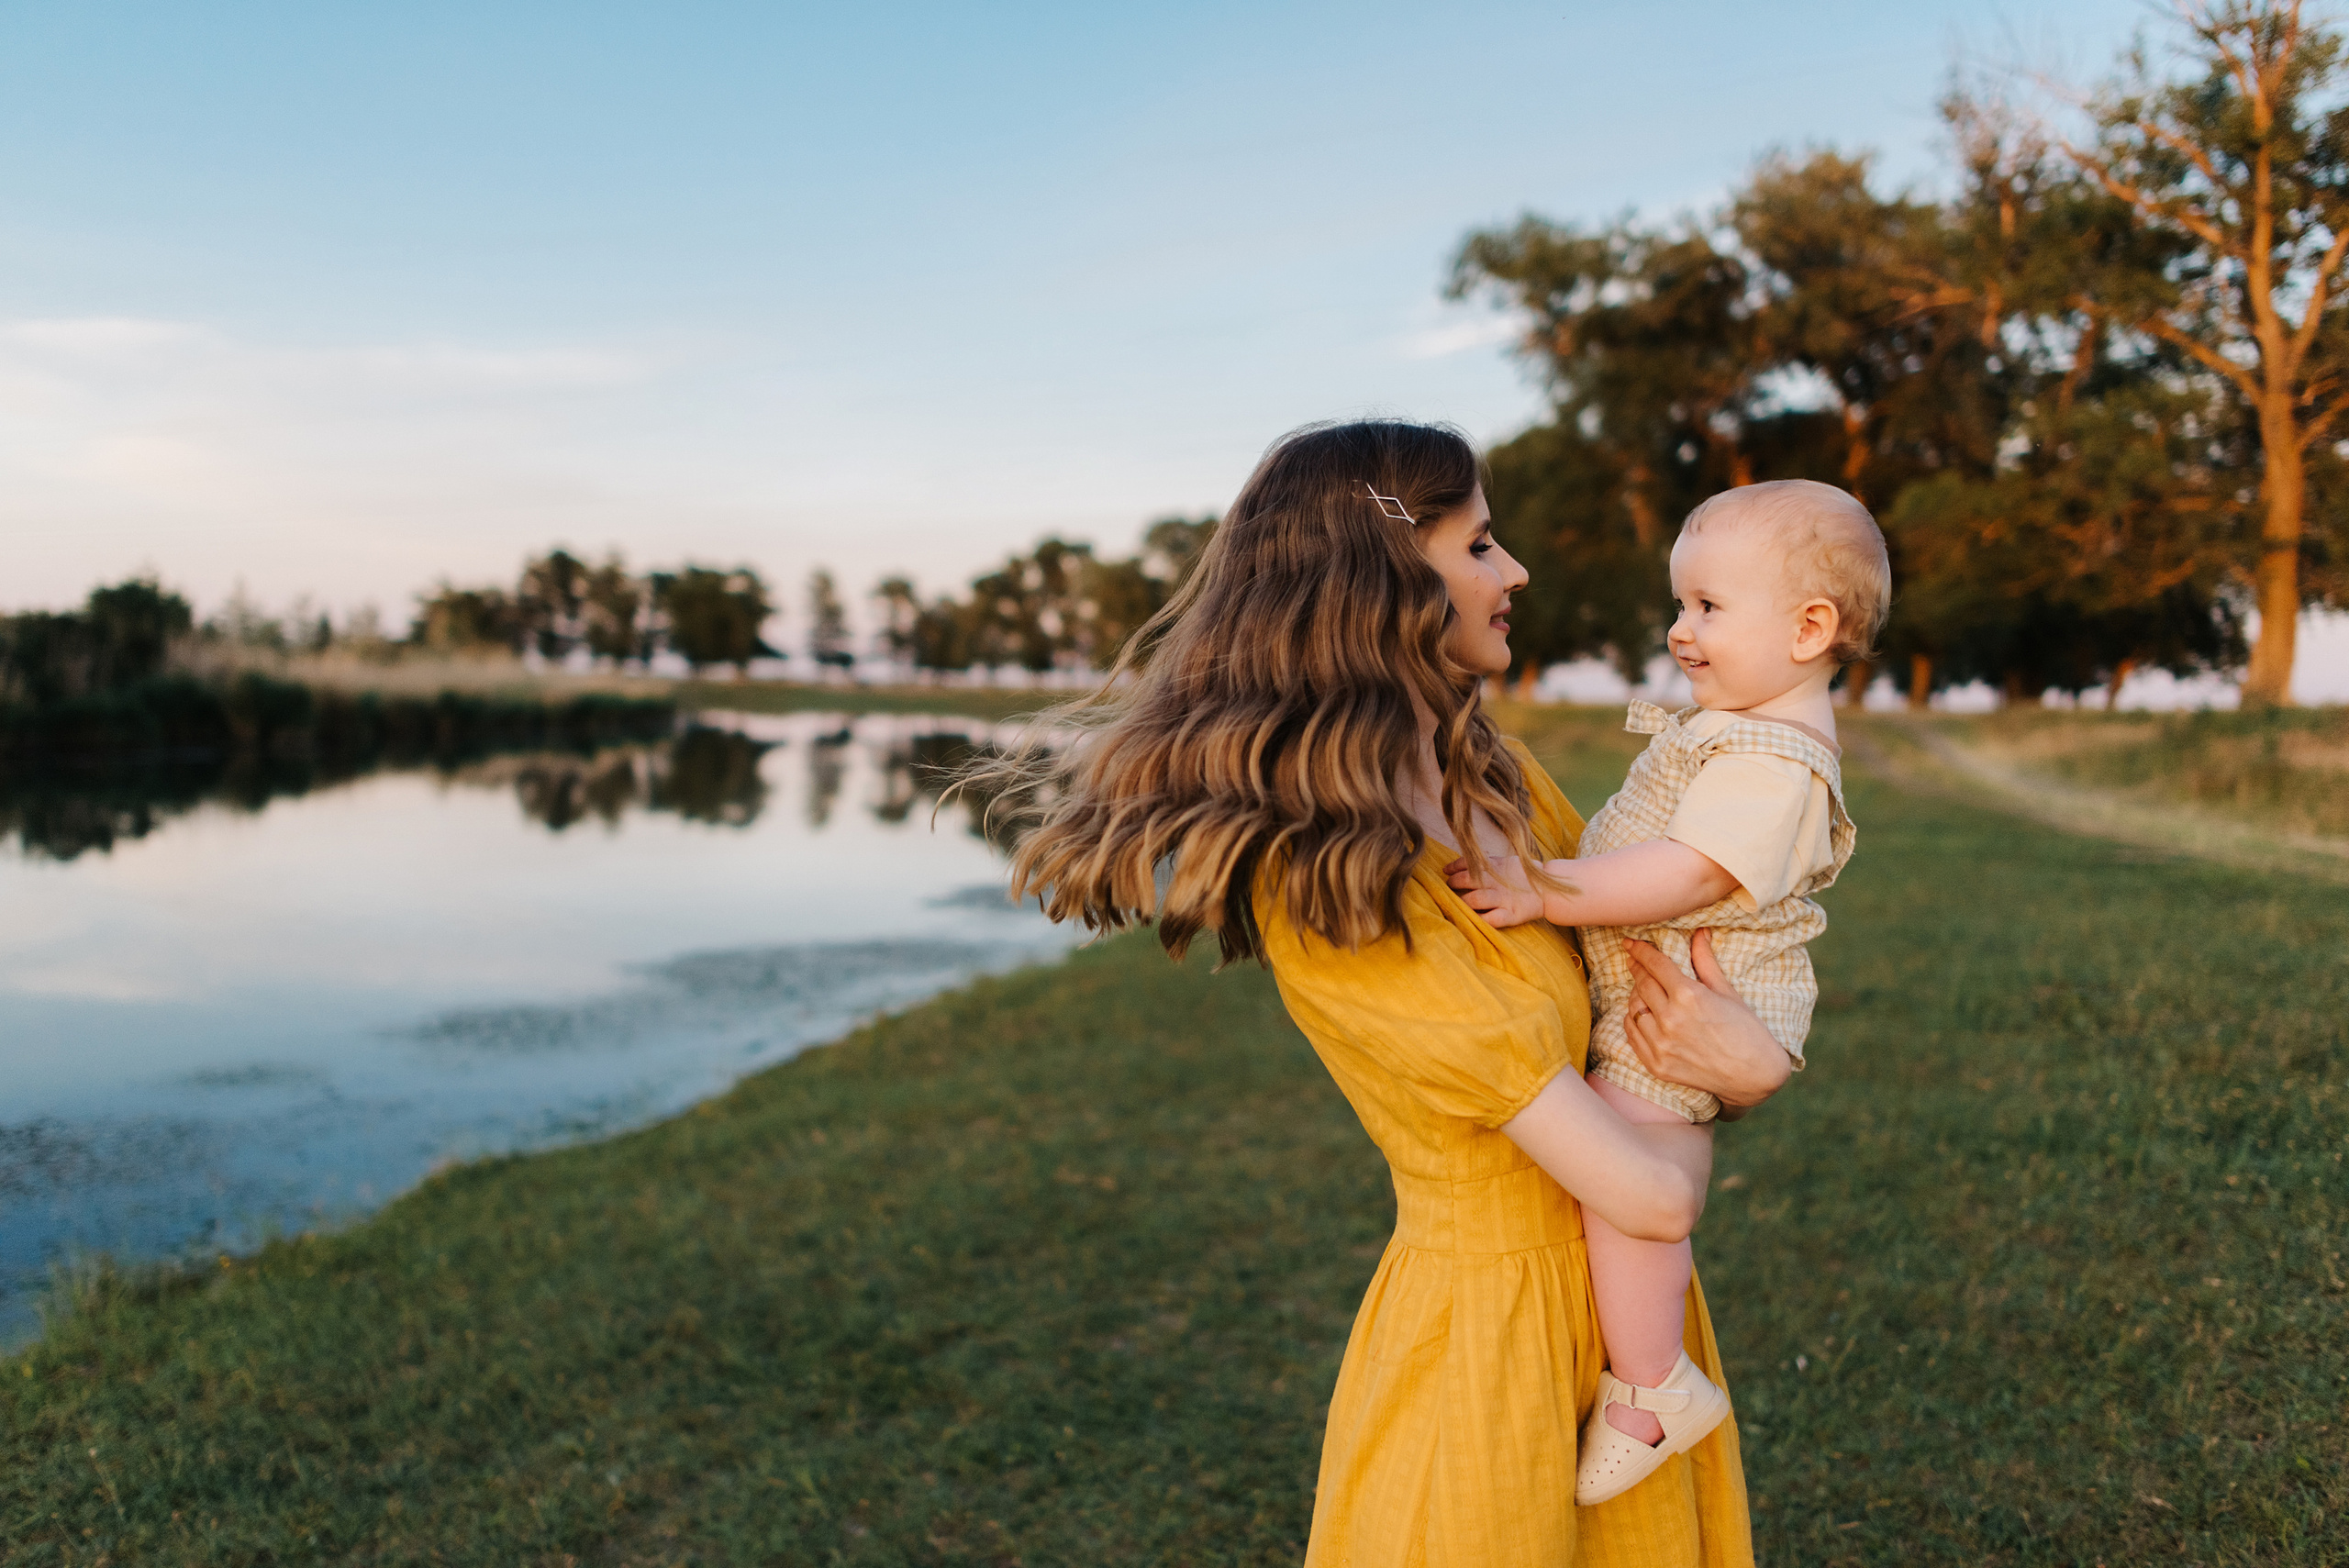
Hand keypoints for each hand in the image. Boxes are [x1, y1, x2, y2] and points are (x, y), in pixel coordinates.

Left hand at [1442, 855, 1543, 928]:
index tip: (1446, 871)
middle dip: (1454, 883)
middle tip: (1449, 887)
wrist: (1548, 890)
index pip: (1468, 864)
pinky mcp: (1511, 915)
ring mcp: (1504, 899)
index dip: (1454, 867)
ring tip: (1458, 903)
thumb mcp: (1505, 862)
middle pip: (1468, 880)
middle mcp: (1497, 883)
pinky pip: (1492, 919)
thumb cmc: (1521, 876)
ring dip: (1463, 902)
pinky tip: (1472, 919)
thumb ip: (1485, 862)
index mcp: (1495, 868)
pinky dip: (1480, 920)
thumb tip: (1459, 863)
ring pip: (1476, 900)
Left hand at [1621, 930, 1791, 1113]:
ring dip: (1636, 995)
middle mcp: (1670, 1019)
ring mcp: (1661, 1044)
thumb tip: (1700, 932)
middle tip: (1634, 960)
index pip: (1655, 965)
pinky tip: (1641, 1013)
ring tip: (1643, 988)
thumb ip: (1706, 961)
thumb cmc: (1747, 1031)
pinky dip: (1633, 1020)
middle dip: (1637, 968)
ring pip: (1634, 1008)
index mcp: (1689, 996)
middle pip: (1642, 984)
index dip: (1641, 951)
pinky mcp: (1656, 1064)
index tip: (1631, 943)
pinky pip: (1632, 1034)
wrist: (1753, 1076)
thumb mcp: (1727, 992)